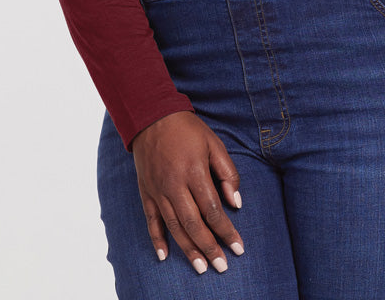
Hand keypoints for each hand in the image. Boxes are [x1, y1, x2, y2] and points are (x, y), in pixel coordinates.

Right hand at [131, 111, 244, 274]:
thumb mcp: (214, 143)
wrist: (151, 116)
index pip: (212, 209)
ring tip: (201, 268)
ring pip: (174, 227)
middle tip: (222, 266)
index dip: (226, 231)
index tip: (238, 247)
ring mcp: (158, 190)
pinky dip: (157, 239)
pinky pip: (151, 220)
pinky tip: (164, 256)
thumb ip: (227, 172)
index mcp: (194, 171)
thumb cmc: (187, 129)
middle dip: (209, 247)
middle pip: (193, 224)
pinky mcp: (146, 191)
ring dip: (188, 249)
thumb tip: (236, 202)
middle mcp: (174, 184)